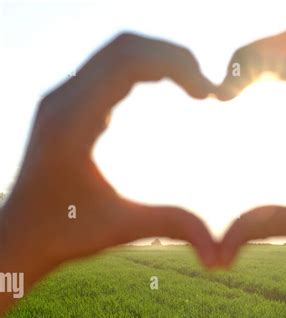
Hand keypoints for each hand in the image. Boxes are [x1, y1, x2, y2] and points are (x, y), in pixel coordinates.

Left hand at [0, 33, 217, 303]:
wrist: (19, 235)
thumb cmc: (62, 234)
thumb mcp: (121, 229)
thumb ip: (171, 228)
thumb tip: (218, 255)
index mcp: (72, 122)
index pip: (128, 63)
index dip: (176, 66)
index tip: (208, 94)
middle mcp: (62, 100)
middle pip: (124, 47)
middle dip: (173, 57)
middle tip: (207, 88)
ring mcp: (61, 98)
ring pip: (115, 52)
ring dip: (157, 60)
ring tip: (193, 87)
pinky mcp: (64, 104)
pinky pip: (106, 67)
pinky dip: (140, 69)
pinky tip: (166, 90)